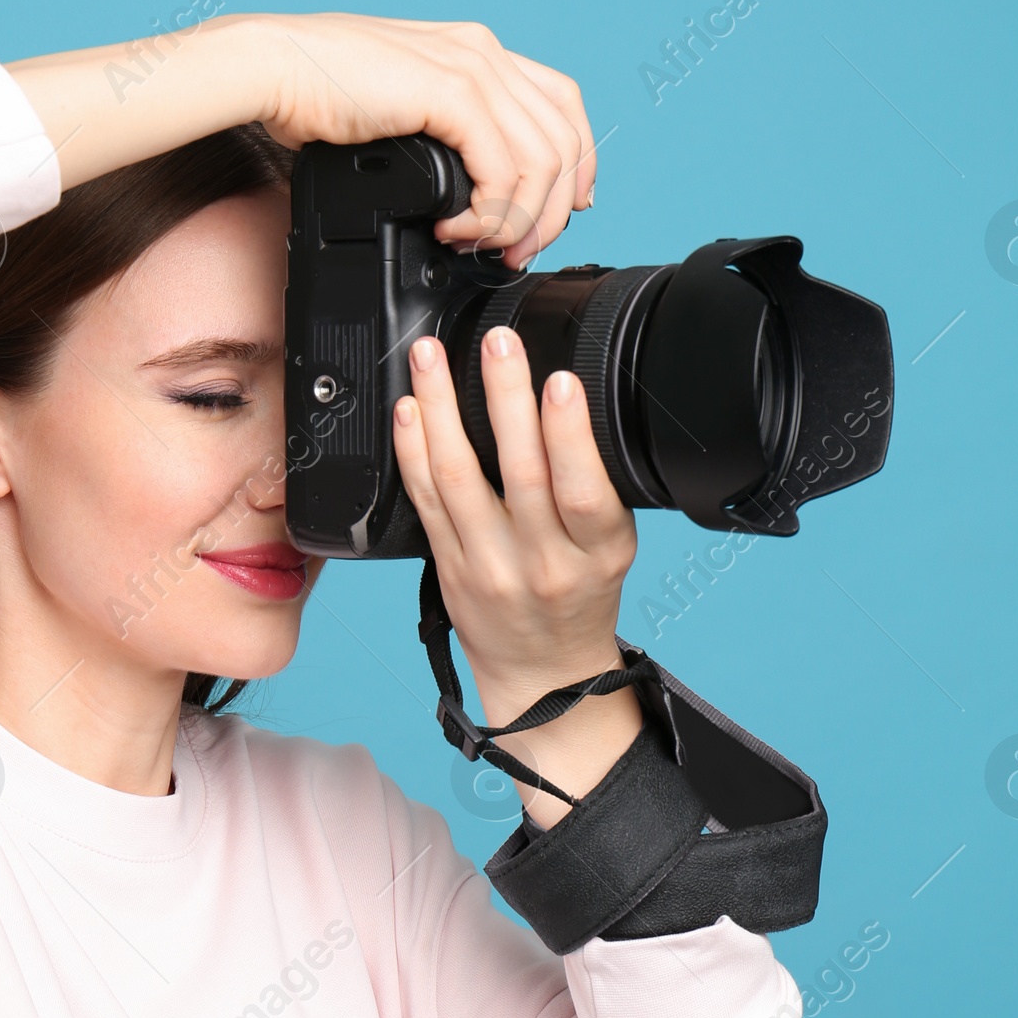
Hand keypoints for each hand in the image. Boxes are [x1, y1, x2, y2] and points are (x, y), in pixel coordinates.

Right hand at [12, 13, 595, 270]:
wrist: (270, 67)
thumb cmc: (315, 93)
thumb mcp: (398, 111)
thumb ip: (440, 136)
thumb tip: (463, 190)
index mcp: (477, 52)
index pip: (563, 107)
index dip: (575, 165)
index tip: (560, 213)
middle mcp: (484, 53)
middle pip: (565, 138)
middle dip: (554, 209)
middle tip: (518, 251)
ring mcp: (471, 68)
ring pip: (542, 160)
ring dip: (522, 219)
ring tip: (485, 248)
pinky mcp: (448, 93)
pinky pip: (501, 169)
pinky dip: (489, 213)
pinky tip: (456, 230)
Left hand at [394, 323, 640, 825]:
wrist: (544, 676)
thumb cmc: (580, 598)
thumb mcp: (610, 547)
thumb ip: (590, 486)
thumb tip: (568, 398)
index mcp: (596, 552)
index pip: (583, 490)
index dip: (569, 434)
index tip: (560, 381)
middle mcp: (540, 562)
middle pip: (517, 472)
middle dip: (505, 398)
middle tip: (498, 341)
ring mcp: (486, 566)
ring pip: (456, 478)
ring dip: (441, 407)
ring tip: (431, 356)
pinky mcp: (446, 566)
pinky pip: (422, 499)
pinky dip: (412, 448)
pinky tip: (408, 409)